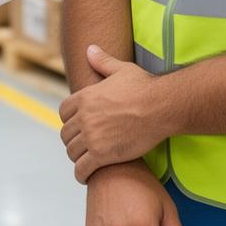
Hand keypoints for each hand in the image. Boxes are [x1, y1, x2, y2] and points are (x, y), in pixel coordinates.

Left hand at [59, 46, 168, 182]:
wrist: (161, 107)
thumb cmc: (144, 86)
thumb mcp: (121, 69)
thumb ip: (102, 61)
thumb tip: (90, 49)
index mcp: (85, 96)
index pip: (63, 112)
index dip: (69, 120)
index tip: (77, 126)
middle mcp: (84, 116)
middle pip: (66, 134)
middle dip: (73, 140)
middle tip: (83, 146)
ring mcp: (91, 136)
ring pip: (71, 152)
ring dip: (77, 157)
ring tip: (85, 161)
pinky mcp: (101, 155)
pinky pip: (81, 169)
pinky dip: (81, 174)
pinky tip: (86, 175)